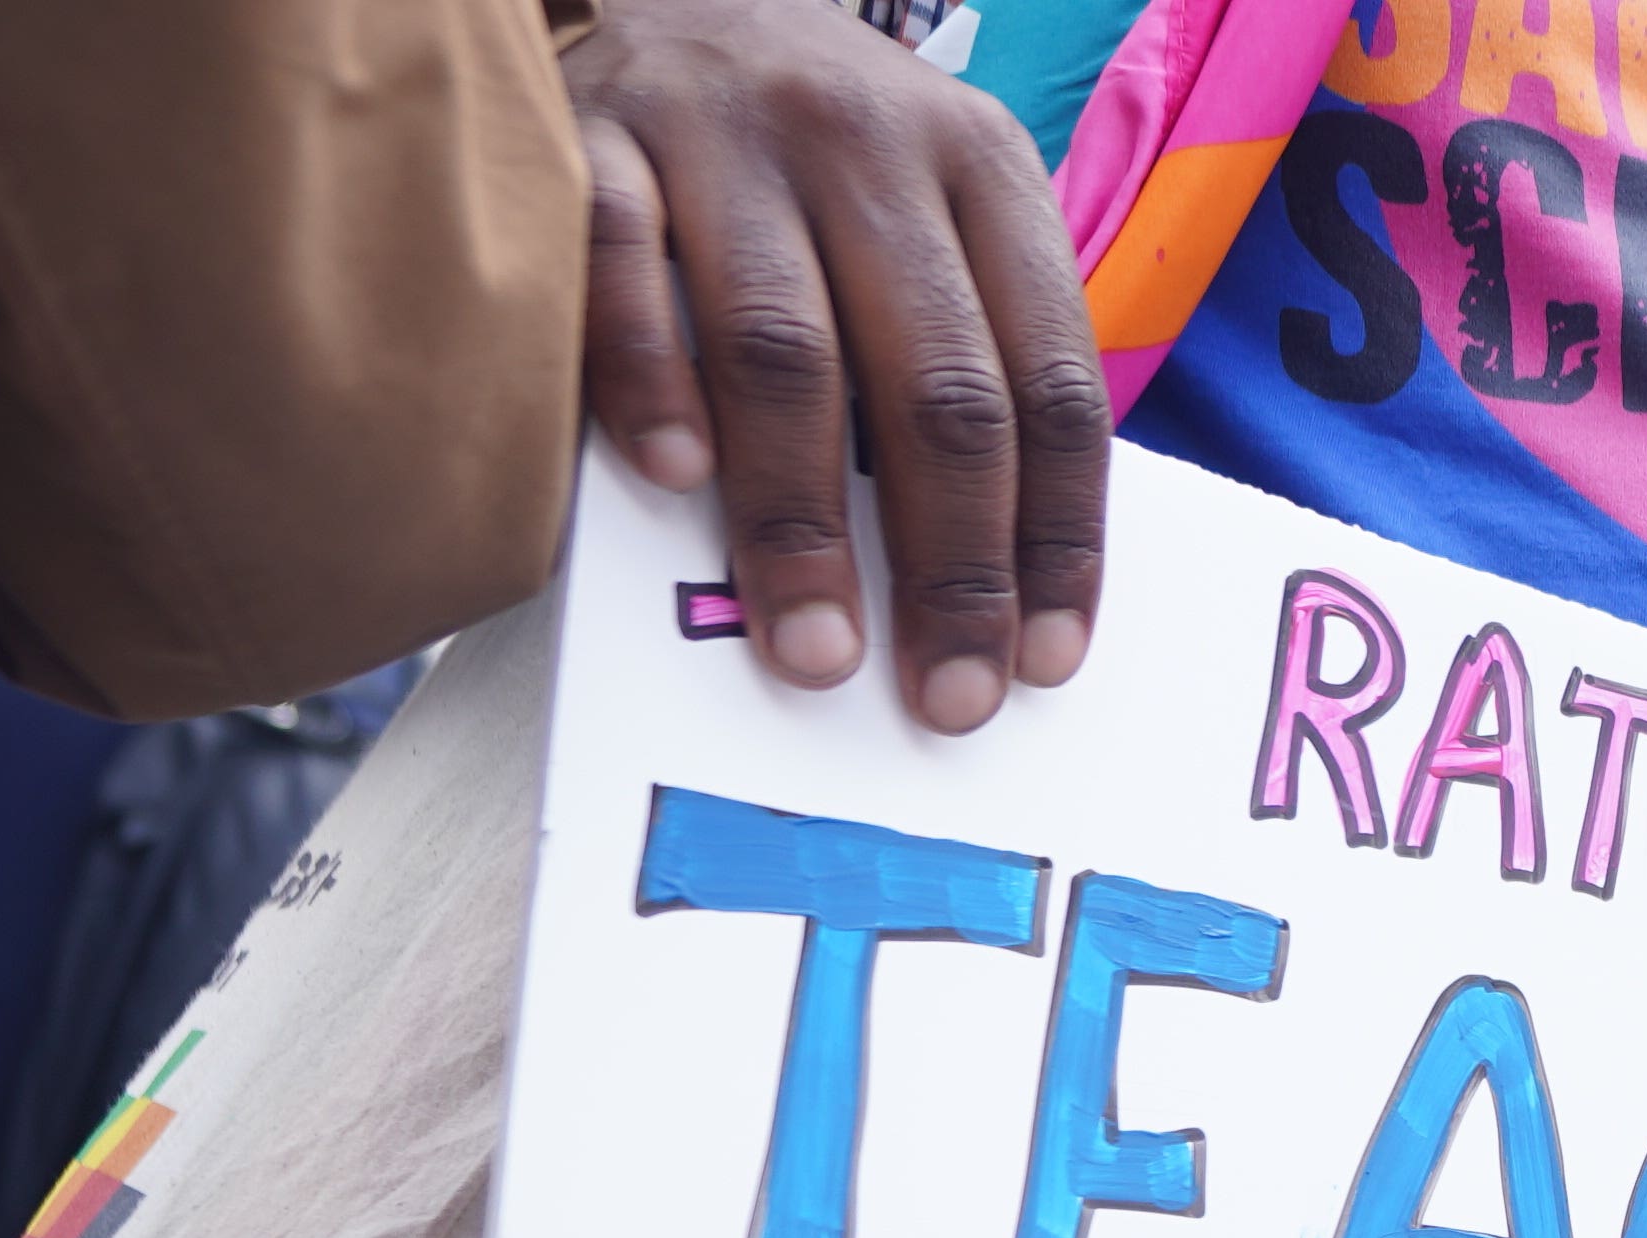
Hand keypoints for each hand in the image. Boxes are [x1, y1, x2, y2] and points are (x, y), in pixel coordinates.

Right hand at [563, 0, 1108, 729]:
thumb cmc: (819, 156)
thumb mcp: (932, 210)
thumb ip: (970, 352)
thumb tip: (1002, 580)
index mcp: (984, 170)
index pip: (1053, 384)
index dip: (1057, 537)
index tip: (1046, 661)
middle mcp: (867, 142)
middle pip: (938, 387)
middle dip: (950, 564)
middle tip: (944, 696)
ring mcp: (724, 132)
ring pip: (788, 351)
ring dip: (804, 518)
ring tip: (815, 646)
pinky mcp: (589, 132)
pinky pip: (623, 269)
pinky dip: (649, 377)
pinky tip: (674, 476)